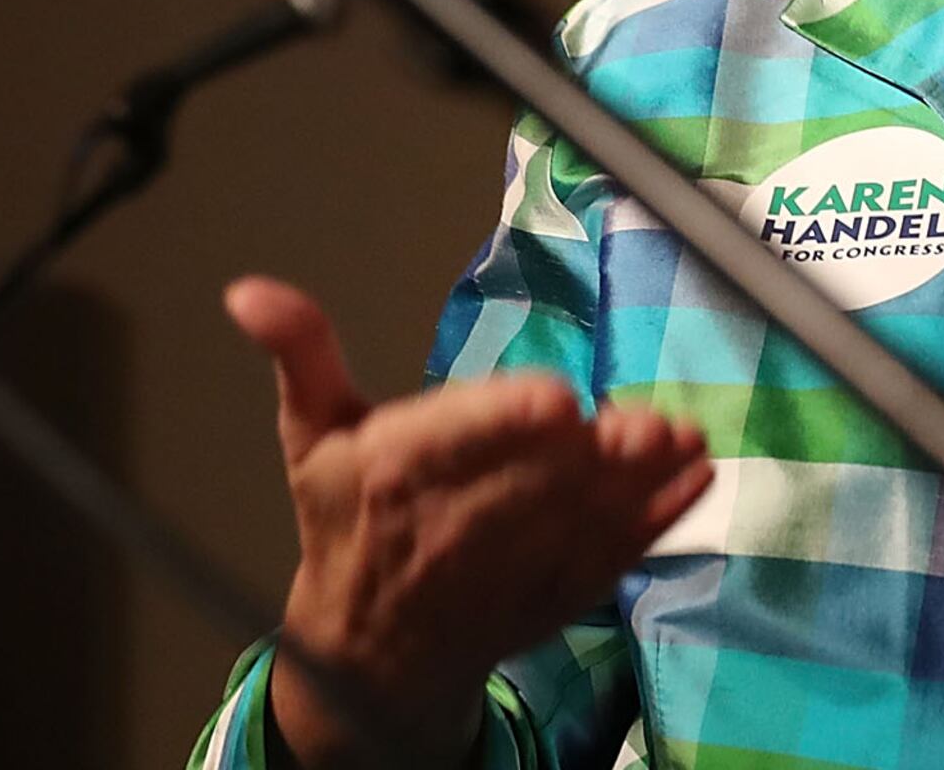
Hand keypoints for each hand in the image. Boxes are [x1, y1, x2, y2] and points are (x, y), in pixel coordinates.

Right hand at [224, 275, 711, 768]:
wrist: (368, 654)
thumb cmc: (345, 524)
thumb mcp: (312, 435)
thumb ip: (301, 353)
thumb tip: (248, 290)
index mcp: (398, 472)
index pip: (457, 442)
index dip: (506, 422)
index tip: (555, 399)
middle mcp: (459, 523)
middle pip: (535, 480)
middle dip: (594, 453)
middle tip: (646, 423)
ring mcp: (516, 564)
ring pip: (583, 517)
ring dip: (638, 481)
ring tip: (682, 440)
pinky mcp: (557, 591)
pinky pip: (614, 555)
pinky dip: (659, 520)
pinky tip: (694, 478)